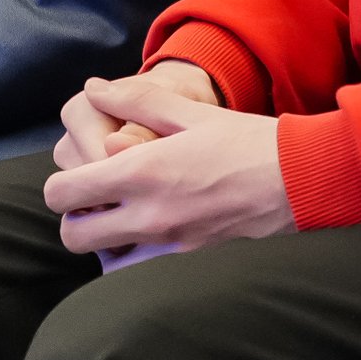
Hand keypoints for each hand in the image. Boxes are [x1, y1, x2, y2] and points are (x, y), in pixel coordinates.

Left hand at [41, 76, 290, 258]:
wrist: (298, 181)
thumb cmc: (246, 141)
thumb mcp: (190, 112)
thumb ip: (135, 98)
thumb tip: (92, 89)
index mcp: (142, 171)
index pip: (64, 193)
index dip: (62, 183)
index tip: (81, 170)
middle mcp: (148, 215)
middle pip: (73, 236)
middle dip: (74, 216)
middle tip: (95, 196)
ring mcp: (167, 244)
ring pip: (102, 259)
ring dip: (102, 239)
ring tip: (121, 213)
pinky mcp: (187, 261)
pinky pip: (138, 269)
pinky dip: (132, 255)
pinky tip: (150, 229)